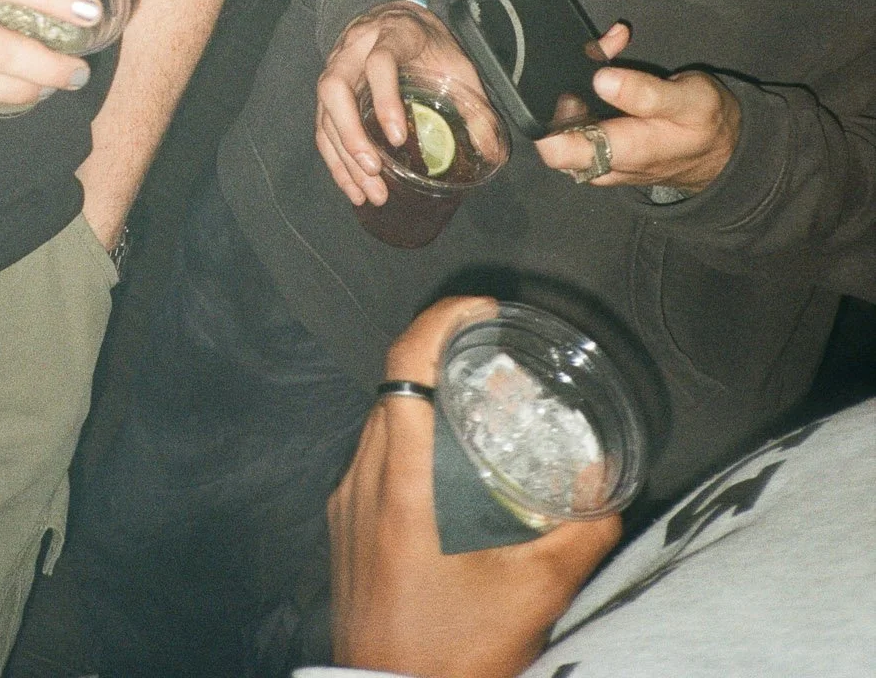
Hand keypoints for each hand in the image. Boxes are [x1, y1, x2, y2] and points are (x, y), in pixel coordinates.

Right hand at [317, 3, 482, 209]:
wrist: (396, 15)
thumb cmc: (429, 44)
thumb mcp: (457, 64)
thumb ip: (474, 104)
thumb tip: (491, 152)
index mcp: (392, 35)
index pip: (379, 62)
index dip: (385, 99)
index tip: (399, 138)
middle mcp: (354, 49)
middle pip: (335, 87)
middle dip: (351, 135)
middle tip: (373, 170)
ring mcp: (336, 68)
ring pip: (324, 111)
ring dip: (342, 156)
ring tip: (367, 192)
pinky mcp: (329, 90)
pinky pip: (322, 126)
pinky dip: (335, 160)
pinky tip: (352, 187)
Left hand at [329, 297, 620, 677]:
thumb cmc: (455, 656)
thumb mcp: (534, 595)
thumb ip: (579, 534)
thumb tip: (607, 485)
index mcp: (401, 482)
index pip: (404, 363)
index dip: (441, 320)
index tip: (482, 308)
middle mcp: (362, 481)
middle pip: (395, 387)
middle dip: (445, 360)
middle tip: (497, 364)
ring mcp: (345, 506)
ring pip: (382, 423)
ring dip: (428, 404)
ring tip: (482, 415)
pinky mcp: (344, 531)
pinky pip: (373, 461)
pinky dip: (412, 445)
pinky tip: (453, 475)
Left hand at [536, 32, 740, 193]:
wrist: (722, 152)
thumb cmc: (707, 124)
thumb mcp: (689, 102)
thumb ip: (644, 93)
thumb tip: (600, 80)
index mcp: (622, 152)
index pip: (556, 150)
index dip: (549, 118)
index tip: (568, 86)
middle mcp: (604, 162)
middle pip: (554, 134)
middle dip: (564, 92)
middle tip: (591, 62)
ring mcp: (602, 157)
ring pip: (567, 125)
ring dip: (577, 87)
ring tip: (605, 56)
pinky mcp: (605, 148)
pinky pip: (583, 122)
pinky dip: (588, 92)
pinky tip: (608, 63)